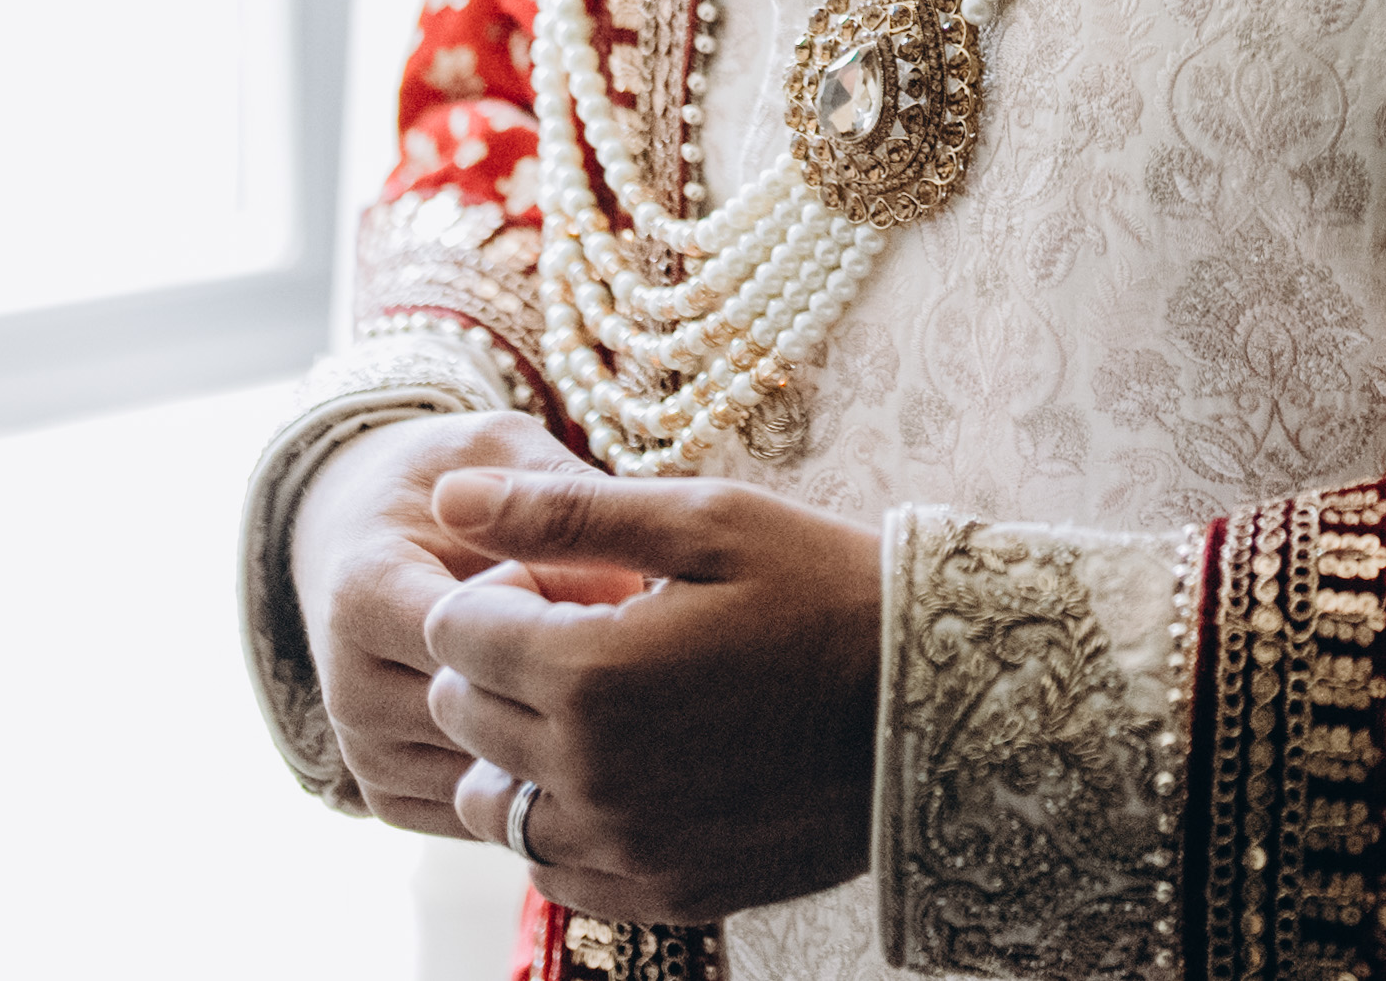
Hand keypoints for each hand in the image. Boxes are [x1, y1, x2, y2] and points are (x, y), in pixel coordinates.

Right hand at [294, 413, 637, 839]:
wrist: (360, 533)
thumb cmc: (446, 482)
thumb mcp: (500, 451)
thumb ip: (563, 506)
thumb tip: (630, 593)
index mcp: (367, 594)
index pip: (482, 639)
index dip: (563, 616)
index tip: (620, 583)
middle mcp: (349, 686)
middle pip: (489, 719)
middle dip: (569, 688)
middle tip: (631, 648)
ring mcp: (363, 752)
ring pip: (489, 778)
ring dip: (556, 743)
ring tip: (600, 684)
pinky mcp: (384, 796)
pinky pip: (476, 816)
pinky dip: (531, 782)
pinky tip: (571, 732)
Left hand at [420, 469, 884, 922]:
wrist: (936, 706)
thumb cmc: (825, 591)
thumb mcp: (706, 523)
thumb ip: (562, 511)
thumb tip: (448, 493)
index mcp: (591, 673)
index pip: (452, 631)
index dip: (499, 591)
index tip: (567, 583)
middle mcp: (590, 775)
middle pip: (461, 714)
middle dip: (500, 665)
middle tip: (589, 635)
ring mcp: (624, 846)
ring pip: (491, 804)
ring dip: (518, 752)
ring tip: (601, 710)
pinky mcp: (661, 891)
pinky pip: (552, 870)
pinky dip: (565, 821)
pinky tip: (629, 773)